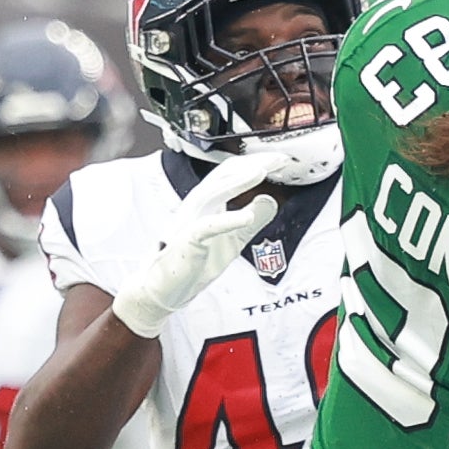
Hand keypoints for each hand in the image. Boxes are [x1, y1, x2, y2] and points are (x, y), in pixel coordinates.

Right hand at [109, 156, 276, 338]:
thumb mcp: (234, 241)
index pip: (231, 175)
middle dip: (251, 164)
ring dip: (237, 181)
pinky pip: (206, 227)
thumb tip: (270, 200)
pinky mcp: (186, 242)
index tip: (280, 160)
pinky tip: (246, 216)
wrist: (167, 289)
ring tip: (262, 171)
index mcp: (207, 203)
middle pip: (223, 176)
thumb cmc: (195, 263)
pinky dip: (227, 220)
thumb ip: (252, 222)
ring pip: (212, 193)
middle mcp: (196, 206)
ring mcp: (189, 222)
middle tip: (278, 158)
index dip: (255, 164)